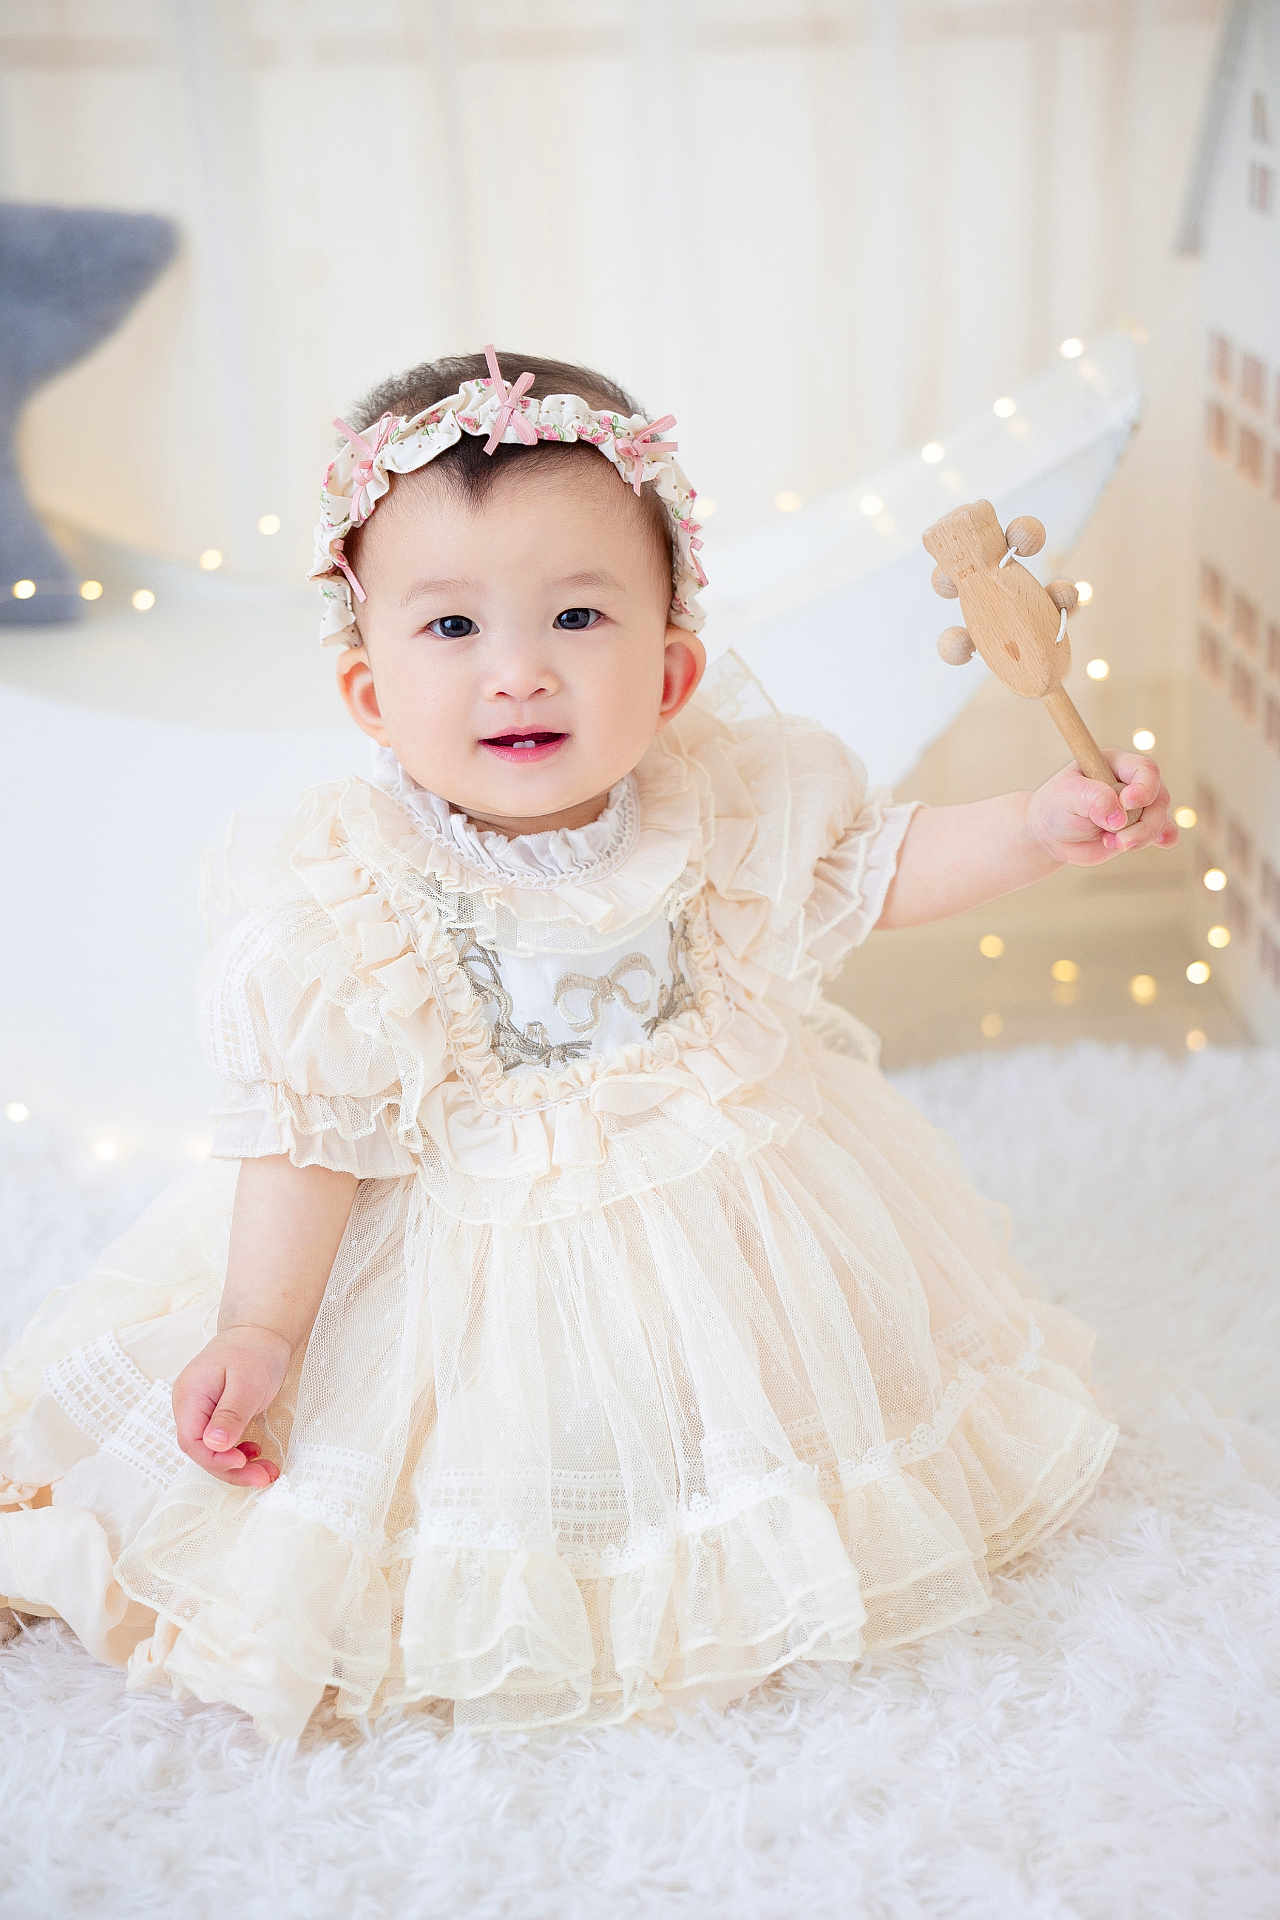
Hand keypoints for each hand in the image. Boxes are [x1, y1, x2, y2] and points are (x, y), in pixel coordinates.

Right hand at [171, 1325, 288, 1486]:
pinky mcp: (213, 1415)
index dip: (215, 1459)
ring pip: (211, 1450)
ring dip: (237, 1465)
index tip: (242, 1462)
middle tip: (263, 1475)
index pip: (191, 1441)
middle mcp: (189, 1406)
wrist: (260, 1332)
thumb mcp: (247, 1384)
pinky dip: (237, 1452)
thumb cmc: (254, 1351)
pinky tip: (254, 1452)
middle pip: (201, 1450)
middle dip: (231, 1468)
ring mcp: (200, 1411)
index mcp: (190, 1396)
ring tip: (265, 1470)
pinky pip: (220, 1442)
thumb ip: (230, 1414)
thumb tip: (213, 1445)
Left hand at [1025, 752, 1178, 866]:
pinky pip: (1164, 831)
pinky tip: (1163, 842)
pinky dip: (1165, 837)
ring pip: (1159, 819)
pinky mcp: (1140, 828)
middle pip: (1158, 797)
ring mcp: (1138, 807)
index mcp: (1116, 764)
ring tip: (1111, 843)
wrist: (1053, 834)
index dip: (1143, 787)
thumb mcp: (1068, 796)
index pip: (1145, 769)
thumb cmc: (1057, 806)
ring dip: (1140, 837)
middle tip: (1118, 840)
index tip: (1127, 803)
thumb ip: (1093, 800)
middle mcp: (1132, 783)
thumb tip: (1118, 817)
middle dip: (1143, 824)